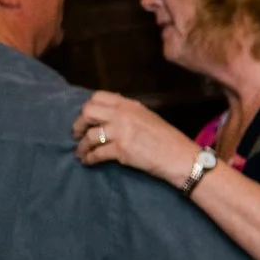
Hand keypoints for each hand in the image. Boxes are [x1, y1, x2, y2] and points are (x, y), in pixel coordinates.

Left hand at [73, 91, 200, 183]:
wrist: (181, 158)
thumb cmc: (169, 140)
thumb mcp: (149, 118)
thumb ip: (130, 114)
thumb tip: (110, 115)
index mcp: (130, 105)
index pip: (98, 97)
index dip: (88, 107)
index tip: (87, 118)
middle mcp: (123, 115)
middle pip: (87, 112)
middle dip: (79, 124)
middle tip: (78, 134)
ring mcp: (121, 132)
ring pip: (89, 135)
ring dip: (82, 146)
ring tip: (81, 153)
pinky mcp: (121, 150)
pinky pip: (96, 153)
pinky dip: (89, 158)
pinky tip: (88, 161)